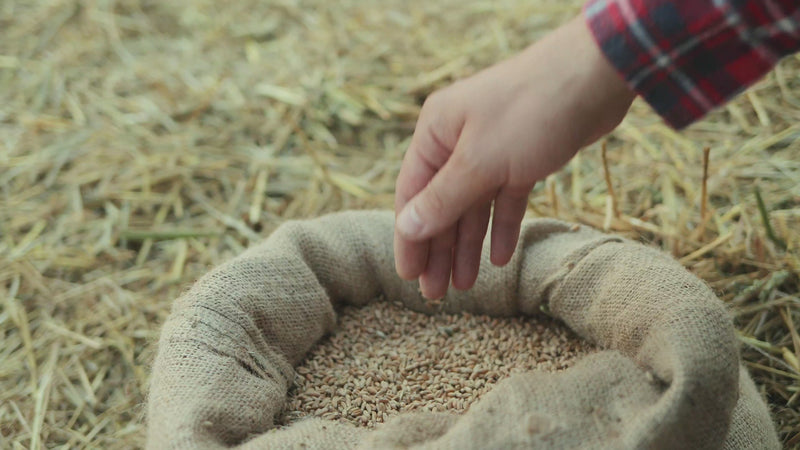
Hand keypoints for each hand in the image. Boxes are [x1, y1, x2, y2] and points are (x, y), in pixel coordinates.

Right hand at [394, 15, 634, 298]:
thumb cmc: (529, 111)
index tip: (409, 277)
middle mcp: (458, 141)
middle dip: (439, 250)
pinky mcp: (524, 157)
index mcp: (435, 133)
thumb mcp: (480, 161)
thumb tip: (407, 229)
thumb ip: (443, 199)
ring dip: (469, 245)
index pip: (412, 194)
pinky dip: (503, 227)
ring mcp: (492, 149)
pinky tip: (502, 258)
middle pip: (441, 205)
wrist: (595, 76)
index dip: (409, 238)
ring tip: (465, 286)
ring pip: (474, 207)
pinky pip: (506, 200)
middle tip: (435, 294)